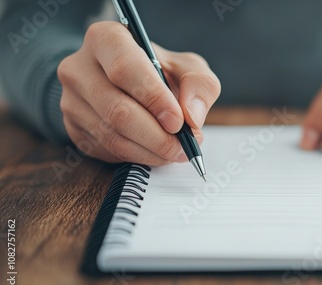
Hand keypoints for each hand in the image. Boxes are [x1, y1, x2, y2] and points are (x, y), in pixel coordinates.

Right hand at [57, 21, 220, 164]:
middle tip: (183, 146)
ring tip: (175, 151)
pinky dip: (137, 157)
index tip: (178, 121)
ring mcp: (71, 100)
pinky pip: (106, 151)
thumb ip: (199, 84)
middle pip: (118, 110)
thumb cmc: (160, 72)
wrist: (130, 86)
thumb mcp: (187, 68)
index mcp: (106, 39)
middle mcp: (79, 68)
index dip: (154, 99)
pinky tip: (154, 151)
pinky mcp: (73, 128)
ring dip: (151, 151)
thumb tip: (192, 116)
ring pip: (112, 136)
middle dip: (158, 136)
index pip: (125, 68)